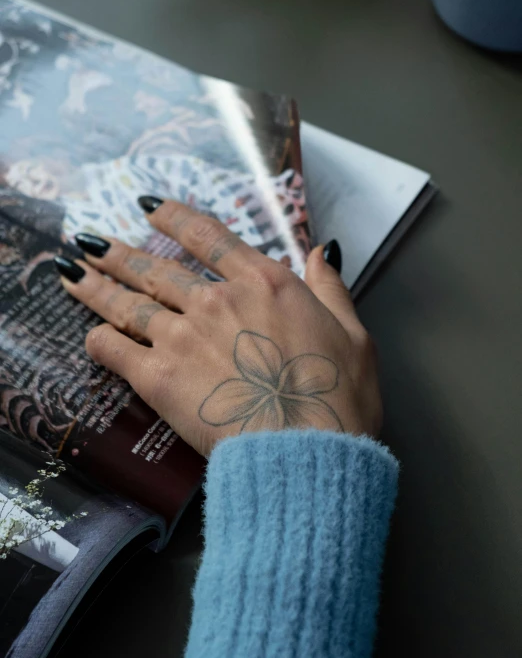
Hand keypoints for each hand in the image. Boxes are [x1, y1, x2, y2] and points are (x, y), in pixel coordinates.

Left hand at [56, 201, 381, 456]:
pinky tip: (88, 334)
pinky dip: (98, 339)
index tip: (150, 207)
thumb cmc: (338, 398)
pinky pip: (116, 350)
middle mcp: (217, 300)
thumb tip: (321, 252)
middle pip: (157, 267)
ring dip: (96, 286)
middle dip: (121, 252)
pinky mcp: (160, 377)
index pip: (209, 237)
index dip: (175, 217)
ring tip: (72, 272)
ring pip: (128, 302)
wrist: (307, 450)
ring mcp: (184, 336)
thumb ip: (331, 289)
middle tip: (93, 242)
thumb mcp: (354, 334)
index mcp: (264, 283)